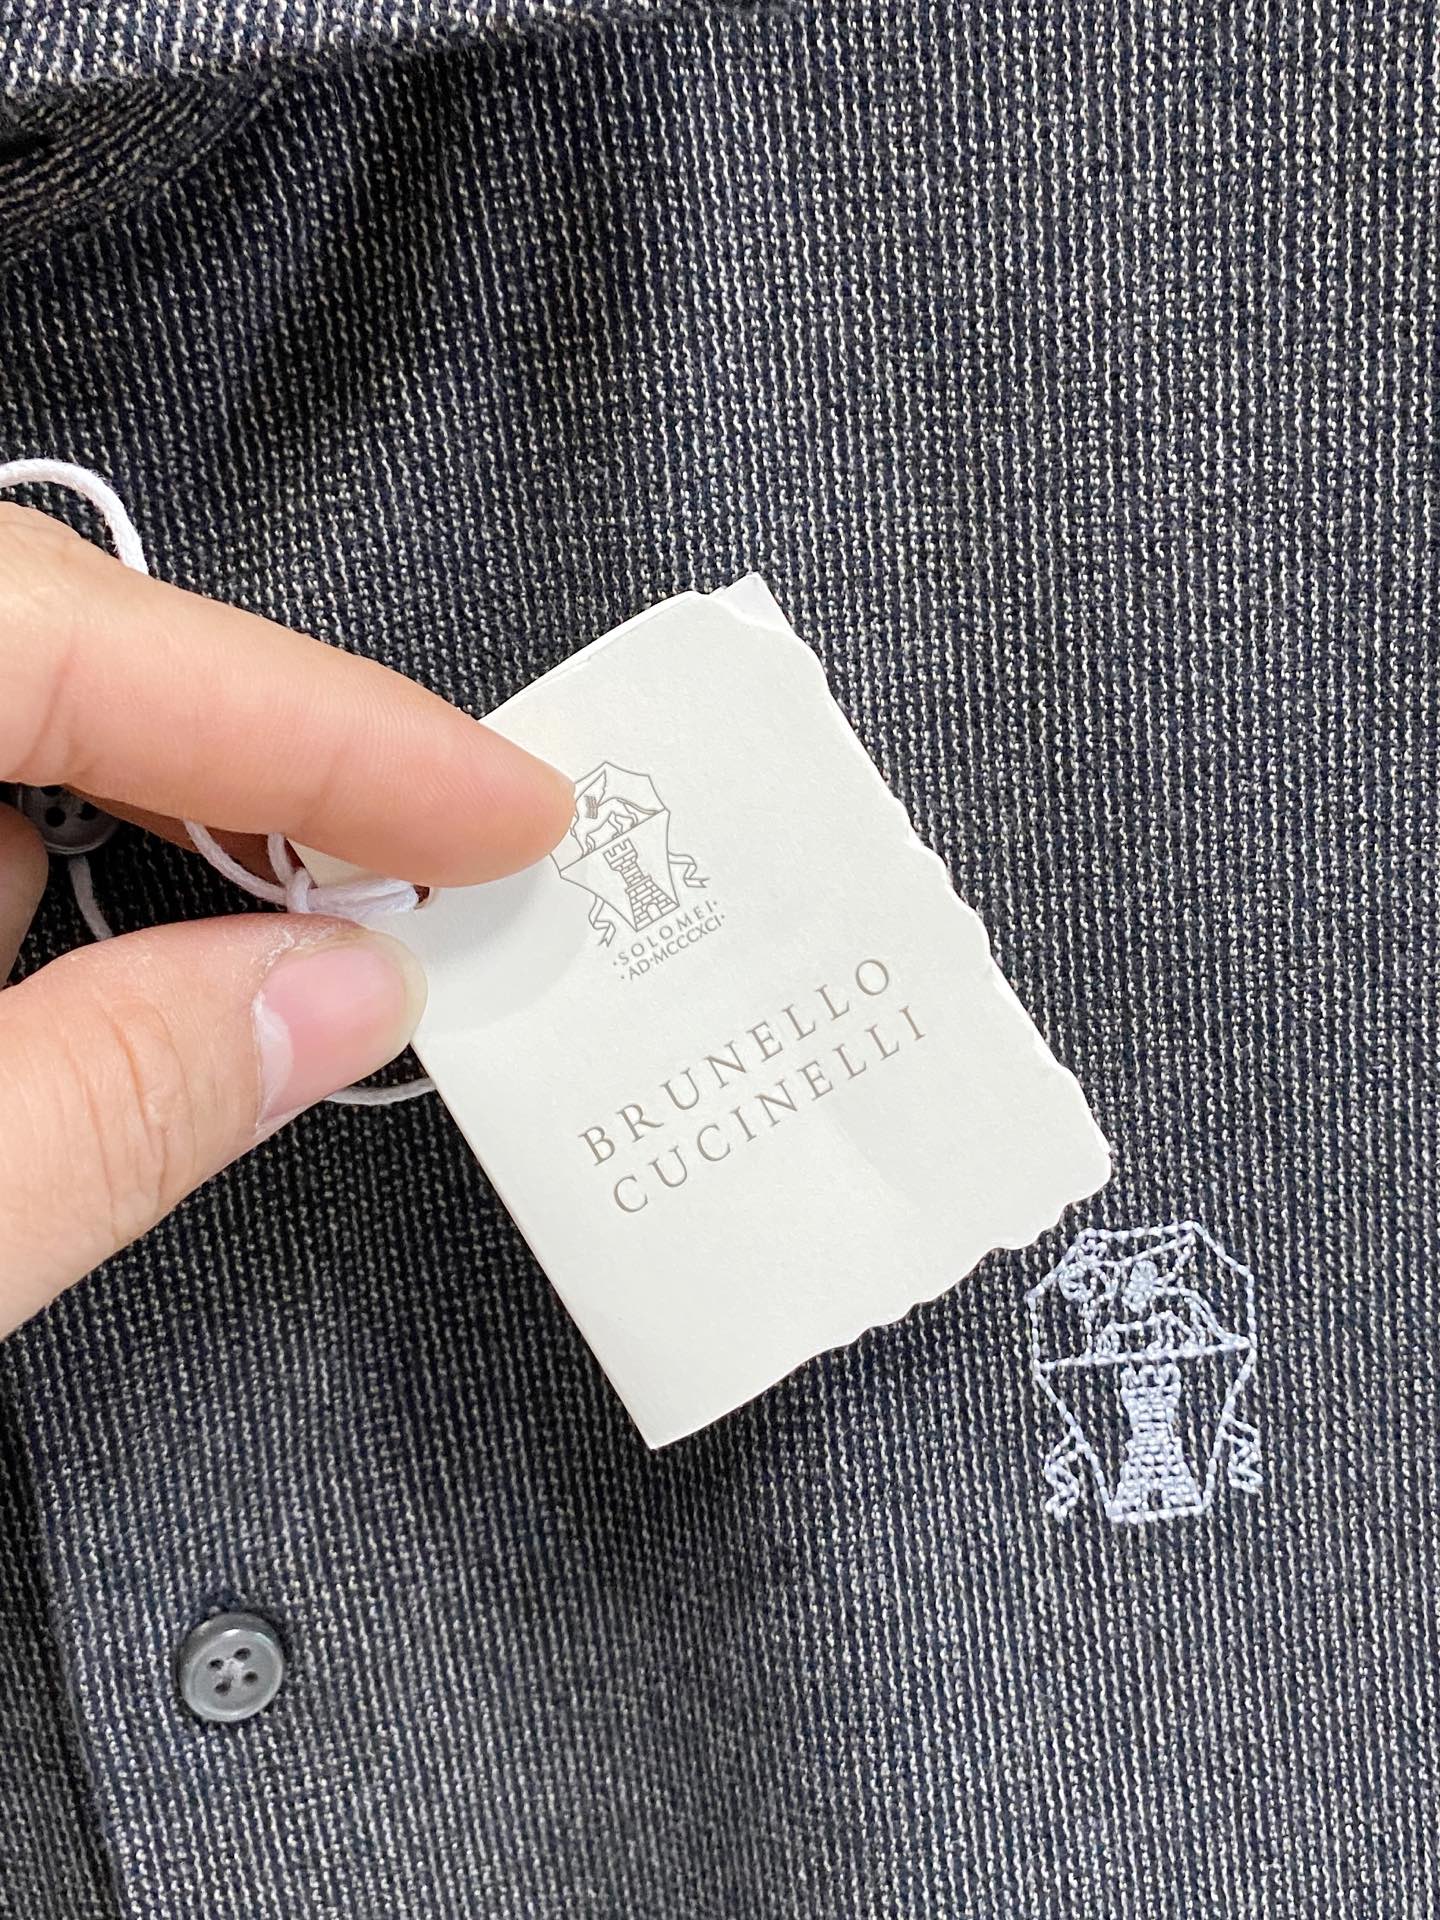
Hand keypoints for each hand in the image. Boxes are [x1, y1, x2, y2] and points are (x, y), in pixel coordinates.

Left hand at [0, 501, 571, 1334]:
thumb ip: (115, 1105)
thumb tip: (333, 996)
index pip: (62, 628)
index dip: (322, 723)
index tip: (508, 806)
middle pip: (37, 647)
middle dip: (228, 783)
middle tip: (418, 880)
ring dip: (85, 869)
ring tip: (191, 1021)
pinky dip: (1, 914)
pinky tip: (14, 1042)